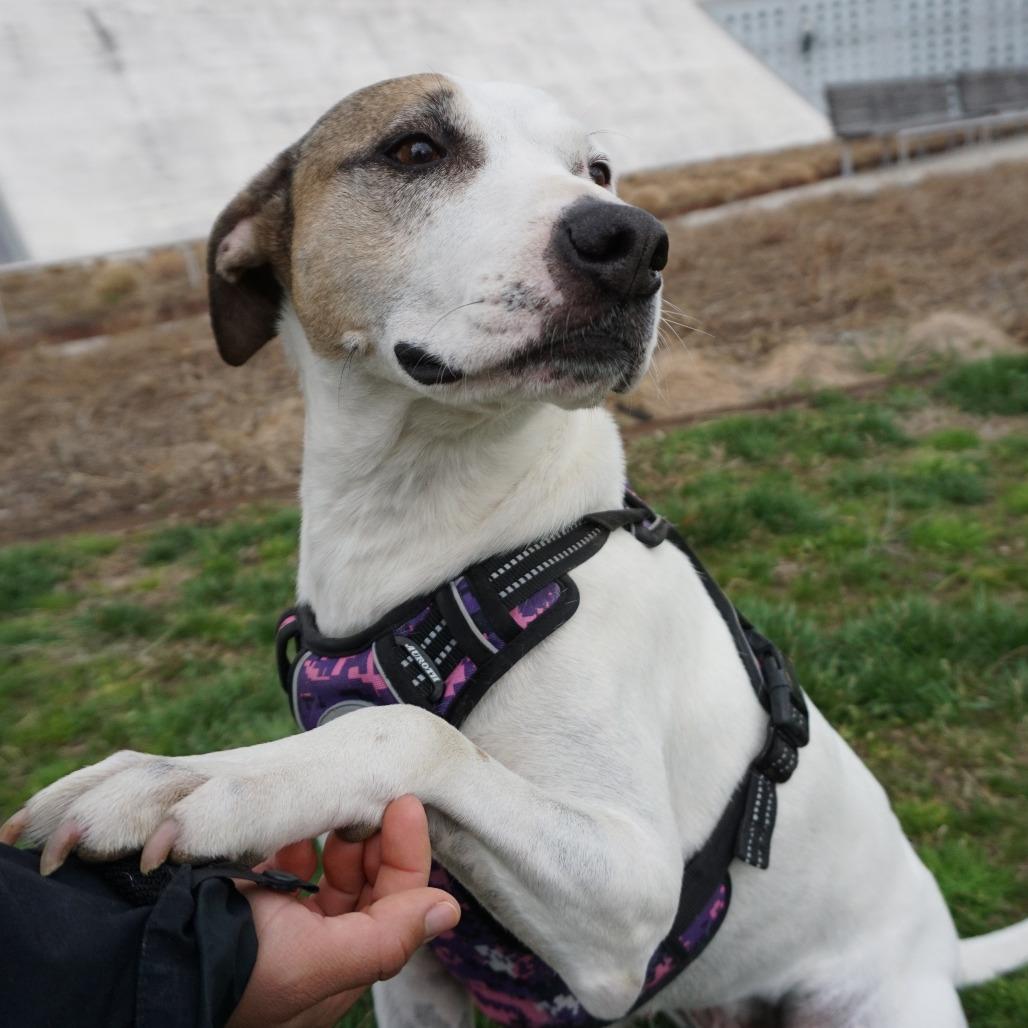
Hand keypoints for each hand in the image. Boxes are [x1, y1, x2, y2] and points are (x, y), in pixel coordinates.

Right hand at [227, 795, 459, 1027]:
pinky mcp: (251, 898)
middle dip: (376, 842)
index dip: (407, 855)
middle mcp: (315, 952)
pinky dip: (300, 843)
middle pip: (369, 888)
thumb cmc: (233, 965)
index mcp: (337, 974)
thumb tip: (448, 911)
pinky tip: (295, 830)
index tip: (405, 803)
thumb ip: (386, 937)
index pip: (397, 907)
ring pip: (334, 873)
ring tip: (338, 810)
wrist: (141, 954)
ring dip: (342, 839)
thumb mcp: (316, 961)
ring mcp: (282, 925)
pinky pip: (291, 866)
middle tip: (375, 799)